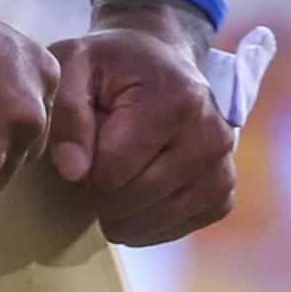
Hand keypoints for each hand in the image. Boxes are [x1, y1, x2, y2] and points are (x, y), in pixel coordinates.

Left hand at [45, 0, 236, 245]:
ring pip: (145, 225)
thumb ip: (67, 112)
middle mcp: (213, 137)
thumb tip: (73, 172)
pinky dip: (144, 218)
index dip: (86, 161)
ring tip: (127, 159)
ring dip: (120, 205)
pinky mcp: (222, 196)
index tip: (95, 128)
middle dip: (101, 186)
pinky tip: (144, 179)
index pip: (109, 173)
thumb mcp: (76, 64)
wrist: (162, 59)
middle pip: (126, 203)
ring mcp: (223, 170)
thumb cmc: (114, 63)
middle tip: (108, 144)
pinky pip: (167, 232)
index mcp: (180, 100)